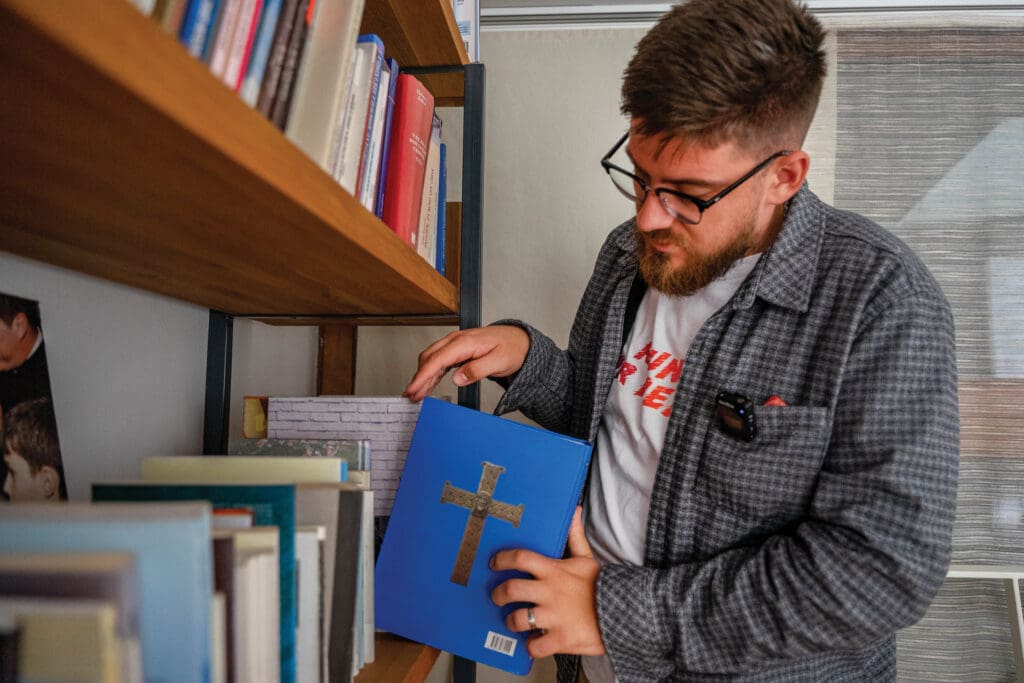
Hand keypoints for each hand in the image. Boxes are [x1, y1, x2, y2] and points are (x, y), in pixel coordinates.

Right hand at [402, 326, 529, 401]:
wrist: (520, 341)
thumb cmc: (512, 348)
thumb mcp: (499, 361)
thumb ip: (477, 370)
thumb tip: (457, 378)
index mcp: (465, 342)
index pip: (437, 360)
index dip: (423, 376)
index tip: (414, 389)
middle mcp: (457, 341)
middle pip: (429, 358)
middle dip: (418, 377)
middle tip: (412, 396)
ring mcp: (456, 344)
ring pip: (432, 359)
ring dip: (423, 376)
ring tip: (416, 394)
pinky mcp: (458, 350)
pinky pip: (440, 361)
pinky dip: (431, 373)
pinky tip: (428, 384)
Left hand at [490, 507, 604, 657]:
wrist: (625, 614)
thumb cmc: (602, 586)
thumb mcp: (587, 559)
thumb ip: (575, 536)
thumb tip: (574, 511)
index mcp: (554, 571)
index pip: (521, 558)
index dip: (502, 559)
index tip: (495, 563)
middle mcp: (550, 593)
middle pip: (511, 589)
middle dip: (498, 593)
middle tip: (498, 596)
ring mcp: (554, 617)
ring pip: (517, 619)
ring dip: (511, 621)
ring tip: (514, 621)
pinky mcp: (560, 639)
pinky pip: (534, 646)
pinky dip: (531, 646)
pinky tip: (534, 641)